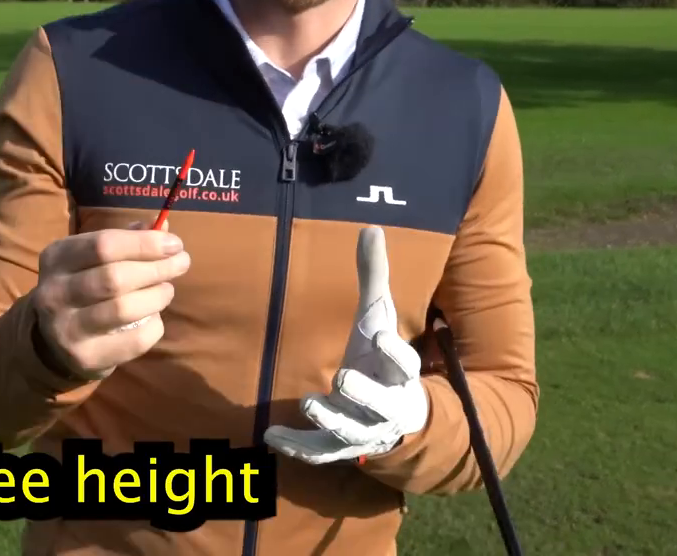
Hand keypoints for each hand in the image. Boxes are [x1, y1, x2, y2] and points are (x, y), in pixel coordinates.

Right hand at [31, 226, 189, 379]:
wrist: (57, 342)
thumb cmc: (85, 288)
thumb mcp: (95, 258)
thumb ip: (127, 241)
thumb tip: (164, 227)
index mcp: (57, 257)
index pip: (104, 245)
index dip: (144, 243)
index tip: (175, 244)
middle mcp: (54, 291)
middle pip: (115, 277)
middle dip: (157, 268)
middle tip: (182, 264)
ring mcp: (66, 328)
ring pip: (124, 309)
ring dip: (157, 296)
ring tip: (167, 290)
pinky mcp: (84, 356)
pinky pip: (133, 340)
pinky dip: (154, 326)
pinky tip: (155, 317)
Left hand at [264, 225, 428, 463]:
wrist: (399, 414)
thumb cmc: (382, 359)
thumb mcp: (379, 316)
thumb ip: (374, 276)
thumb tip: (371, 226)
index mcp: (401, 373)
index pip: (406, 363)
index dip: (396, 352)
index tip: (382, 336)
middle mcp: (388, 406)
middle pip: (381, 404)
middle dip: (364, 393)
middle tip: (344, 377)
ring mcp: (365, 430)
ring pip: (352, 431)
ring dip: (332, 419)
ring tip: (309, 401)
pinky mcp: (342, 447)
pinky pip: (321, 451)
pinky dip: (298, 446)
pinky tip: (270, 434)